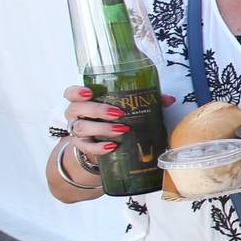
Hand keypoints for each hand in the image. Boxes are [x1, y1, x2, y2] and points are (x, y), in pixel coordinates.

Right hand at [61, 85, 175, 164]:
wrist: (104, 144)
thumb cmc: (114, 119)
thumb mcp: (126, 108)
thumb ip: (146, 100)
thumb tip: (169, 99)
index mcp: (84, 100)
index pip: (70, 93)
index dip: (76, 92)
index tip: (89, 92)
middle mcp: (76, 114)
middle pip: (77, 109)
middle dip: (97, 110)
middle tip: (119, 113)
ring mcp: (77, 131)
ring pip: (81, 127)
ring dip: (102, 128)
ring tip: (122, 130)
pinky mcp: (82, 147)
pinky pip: (86, 147)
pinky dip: (99, 148)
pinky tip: (112, 147)